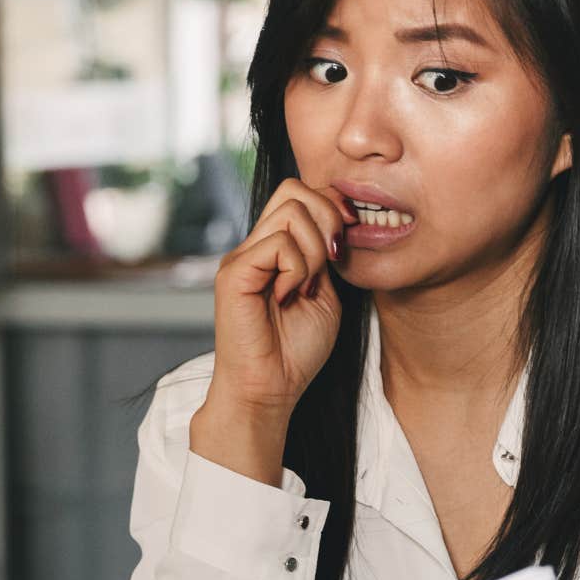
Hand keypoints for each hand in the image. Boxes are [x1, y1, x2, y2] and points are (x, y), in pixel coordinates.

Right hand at [192, 178, 353, 484]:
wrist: (270, 390)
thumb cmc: (295, 352)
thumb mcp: (326, 295)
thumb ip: (327, 257)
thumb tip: (337, 222)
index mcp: (273, 248)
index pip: (300, 192)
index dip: (332, 207)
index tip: (345, 244)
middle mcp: (254, 245)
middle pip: (295, 190)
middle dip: (328, 219)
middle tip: (332, 261)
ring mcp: (241, 257)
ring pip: (291, 211)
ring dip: (315, 249)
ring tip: (307, 286)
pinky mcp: (234, 273)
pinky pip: (279, 244)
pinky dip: (297, 269)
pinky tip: (289, 296)